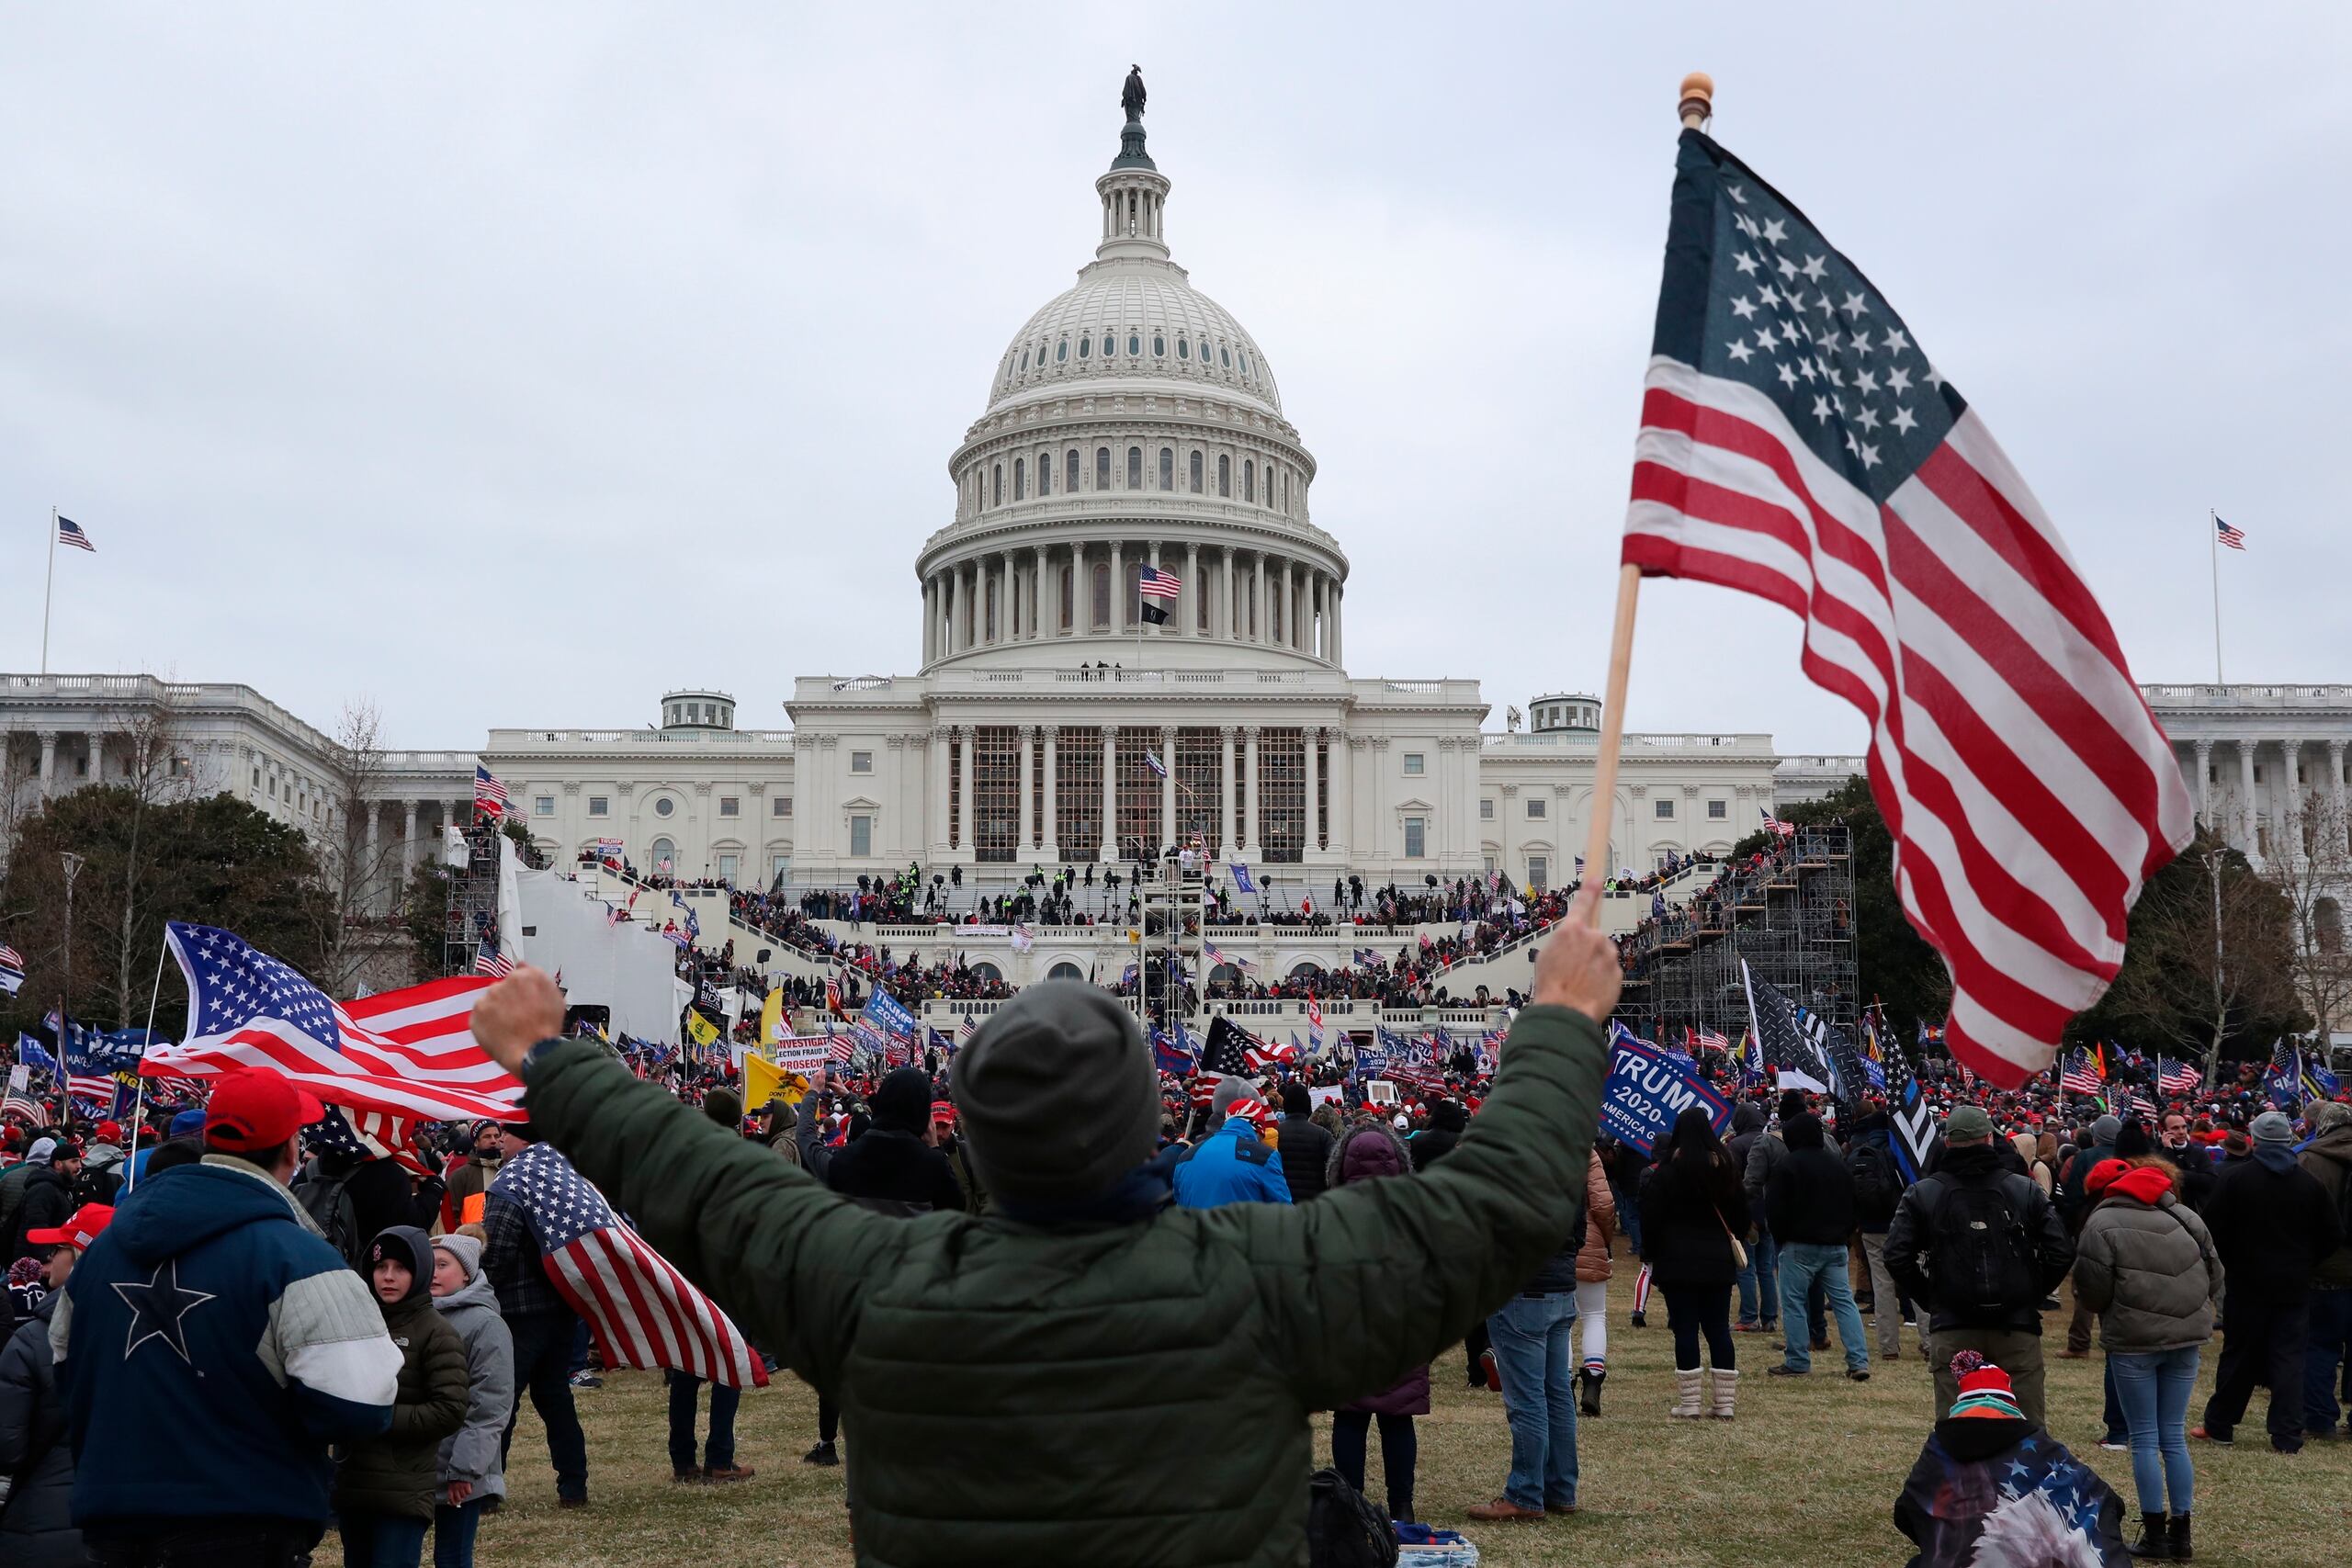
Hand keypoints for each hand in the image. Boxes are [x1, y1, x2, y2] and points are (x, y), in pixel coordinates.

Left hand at [447, 1479, 473, 1505]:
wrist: (460, 1471)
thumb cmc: (455, 1477)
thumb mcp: (450, 1483)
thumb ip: (451, 1490)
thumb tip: (451, 1498)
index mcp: (451, 1488)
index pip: (451, 1498)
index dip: (453, 1503)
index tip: (455, 1504)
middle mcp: (455, 1489)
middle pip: (458, 1498)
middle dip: (460, 1499)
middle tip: (461, 1498)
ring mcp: (461, 1487)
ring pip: (464, 1496)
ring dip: (464, 1495)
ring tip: (465, 1492)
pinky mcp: (466, 1485)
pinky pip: (469, 1492)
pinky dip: (469, 1491)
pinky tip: (468, 1489)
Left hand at [471, 966, 568, 1075]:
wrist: (533, 1052)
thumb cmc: (545, 1028)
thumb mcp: (555, 997)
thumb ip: (538, 976)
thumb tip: (523, 964)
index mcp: (524, 976)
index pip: (518, 975)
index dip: (523, 990)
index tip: (525, 1001)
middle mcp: (504, 983)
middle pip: (502, 987)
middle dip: (508, 999)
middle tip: (519, 1016)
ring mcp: (488, 999)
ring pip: (490, 1001)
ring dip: (497, 1010)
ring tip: (510, 1026)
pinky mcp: (476, 1014)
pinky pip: (479, 1015)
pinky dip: (487, 1022)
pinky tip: (500, 1031)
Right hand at [1530, 885, 1621, 1024]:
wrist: (1566, 1011)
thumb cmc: (1551, 986)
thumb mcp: (1546, 955)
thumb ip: (1562, 942)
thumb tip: (1570, 942)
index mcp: (1572, 930)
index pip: (1584, 902)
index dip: (1590, 888)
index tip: (1597, 877)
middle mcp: (1593, 938)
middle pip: (1593, 937)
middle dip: (1586, 949)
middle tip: (1572, 968)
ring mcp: (1608, 955)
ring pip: (1603, 955)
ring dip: (1595, 965)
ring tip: (1579, 982)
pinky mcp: (1617, 972)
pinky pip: (1610, 972)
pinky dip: (1602, 979)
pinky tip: (1589, 989)